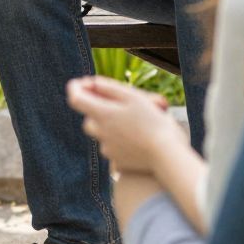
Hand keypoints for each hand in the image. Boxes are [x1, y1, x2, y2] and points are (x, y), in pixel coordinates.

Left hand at [66, 76, 182, 176]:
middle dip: (97, 109)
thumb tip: (93, 83)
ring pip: (100, 134)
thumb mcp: (133, 97)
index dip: (76, 87)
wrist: (167, 156)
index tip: (84, 82)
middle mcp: (100, 133)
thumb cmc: (153, 122)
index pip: (75, 99)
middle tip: (117, 104)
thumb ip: (110, 88)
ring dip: (109, 125)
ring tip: (133, 122)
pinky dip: (120, 141)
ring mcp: (108, 149)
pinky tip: (138, 138)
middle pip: (88, 118)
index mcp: (102, 114)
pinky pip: (112, 147)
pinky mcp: (117, 161)